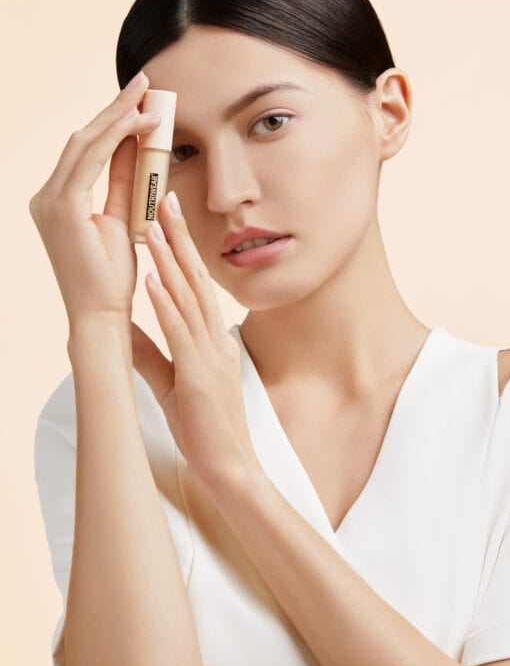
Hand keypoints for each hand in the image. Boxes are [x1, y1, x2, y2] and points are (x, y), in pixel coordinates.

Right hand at [29, 70, 161, 329]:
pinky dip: (115, 138)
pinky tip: (138, 122)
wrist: (102, 314)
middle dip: (116, 108)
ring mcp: (49, 200)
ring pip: (85, 143)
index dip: (113, 121)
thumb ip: (125, 185)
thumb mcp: (123, 221)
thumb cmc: (113, 278)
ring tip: (148, 96)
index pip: (87, 150)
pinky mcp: (61, 207)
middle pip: (83, 139)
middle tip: (145, 83)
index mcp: (58, 200)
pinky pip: (90, 160)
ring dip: (119, 116)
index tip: (140, 100)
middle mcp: (46, 196)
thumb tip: (139, 149)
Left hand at [129, 190, 259, 490]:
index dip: (182, 250)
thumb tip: (125, 328)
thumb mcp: (174, 383)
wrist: (230, 466)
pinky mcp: (198, 376)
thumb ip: (151, 353)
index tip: (168, 218)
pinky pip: (181, 334)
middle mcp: (215, 340)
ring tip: (156, 226)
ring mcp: (210, 356)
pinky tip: (153, 281)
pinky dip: (165, 305)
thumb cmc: (205, 428)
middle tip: (166, 199)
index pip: (196, 286)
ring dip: (171, 260)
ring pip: (189, 298)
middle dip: (180, 238)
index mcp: (213, 340)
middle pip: (196, 280)